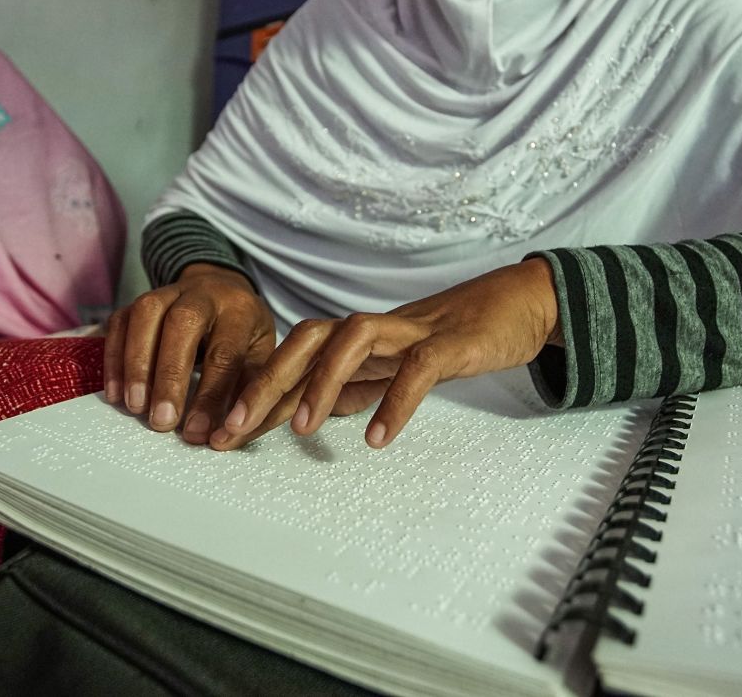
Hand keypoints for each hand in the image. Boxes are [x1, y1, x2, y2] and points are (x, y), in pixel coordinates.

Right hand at [103, 264, 276, 444]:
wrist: (224, 288)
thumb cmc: (243, 331)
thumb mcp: (259, 354)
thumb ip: (247, 389)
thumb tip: (229, 433)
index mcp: (240, 310)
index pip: (225, 353)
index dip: (210, 396)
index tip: (197, 432)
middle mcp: (204, 293)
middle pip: (183, 323)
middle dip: (169, 375)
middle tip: (161, 421)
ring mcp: (169, 291)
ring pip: (146, 313)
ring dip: (136, 363)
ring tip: (135, 407)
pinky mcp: (141, 299)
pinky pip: (120, 321)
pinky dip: (114, 357)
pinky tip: (116, 393)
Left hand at [210, 258, 559, 450]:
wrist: (522, 302)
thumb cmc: (459, 336)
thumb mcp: (397, 366)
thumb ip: (358, 385)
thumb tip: (315, 409)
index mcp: (359, 339)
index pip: (294, 358)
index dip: (254, 391)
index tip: (219, 432)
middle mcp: (375, 329)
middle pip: (306, 339)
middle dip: (264, 382)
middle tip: (232, 429)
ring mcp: (412, 331)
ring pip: (350, 338)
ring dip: (320, 382)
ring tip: (299, 429)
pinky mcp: (452, 342)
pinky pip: (418, 368)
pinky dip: (396, 401)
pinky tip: (378, 439)